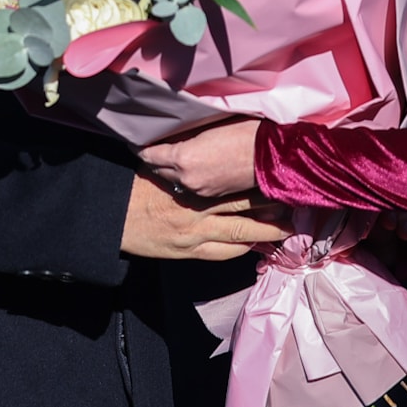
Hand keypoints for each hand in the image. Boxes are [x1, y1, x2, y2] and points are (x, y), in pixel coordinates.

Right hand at [119, 175, 289, 260]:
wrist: (110, 216)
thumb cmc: (135, 187)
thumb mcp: (162, 167)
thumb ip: (188, 163)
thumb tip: (212, 153)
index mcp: (193, 182)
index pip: (234, 180)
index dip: (257, 179)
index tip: (276, 174)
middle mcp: (199, 208)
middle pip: (245, 206)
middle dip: (272, 206)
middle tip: (296, 202)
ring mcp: (196, 232)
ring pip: (241, 233)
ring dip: (266, 231)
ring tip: (287, 228)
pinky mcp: (188, 251)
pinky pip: (222, 253)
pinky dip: (240, 249)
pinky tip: (254, 245)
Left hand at [136, 119, 259, 197]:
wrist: (275, 154)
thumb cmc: (248, 131)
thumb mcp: (212, 124)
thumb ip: (188, 130)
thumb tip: (173, 126)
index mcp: (183, 157)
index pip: (148, 154)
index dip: (141, 146)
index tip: (136, 139)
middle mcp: (187, 178)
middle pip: (157, 170)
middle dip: (153, 159)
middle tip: (151, 146)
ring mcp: (200, 190)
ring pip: (173, 180)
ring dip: (170, 170)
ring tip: (169, 157)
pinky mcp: (212, 195)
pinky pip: (190, 187)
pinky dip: (185, 178)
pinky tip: (191, 167)